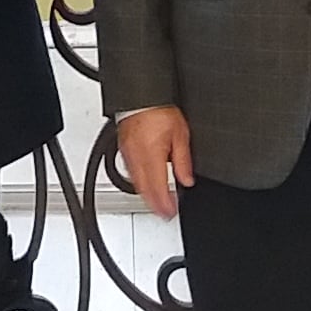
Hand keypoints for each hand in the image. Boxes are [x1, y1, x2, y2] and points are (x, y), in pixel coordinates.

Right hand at [115, 105, 193, 220]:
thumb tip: (186, 179)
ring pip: (136, 184)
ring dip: (147, 197)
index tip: (171, 212)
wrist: (141, 96)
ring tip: (157, 204)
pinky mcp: (124, 150)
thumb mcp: (181, 135)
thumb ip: (183, 161)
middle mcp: (137, 159)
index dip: (165, 205)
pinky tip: (145, 185)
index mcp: (152, 157)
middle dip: (155, 206)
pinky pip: (131, 173)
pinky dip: (139, 184)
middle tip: (165, 214)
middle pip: (144, 191)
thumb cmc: (159, 110)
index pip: (158, 189)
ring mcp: (128, 156)